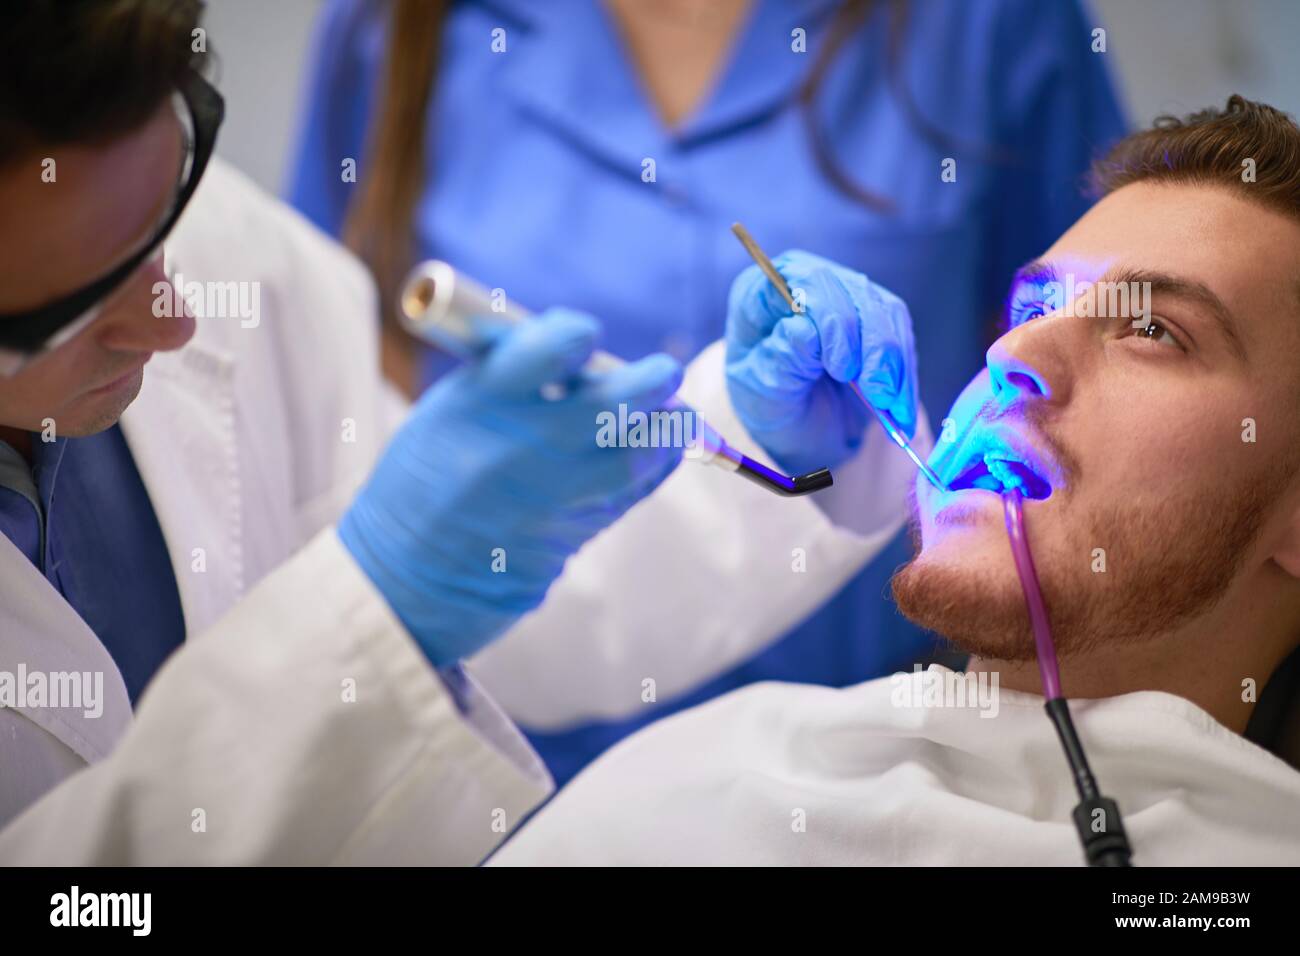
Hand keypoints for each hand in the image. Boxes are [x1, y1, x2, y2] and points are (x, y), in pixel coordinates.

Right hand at [340, 309, 682, 664]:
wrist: (409, 574)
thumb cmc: (428, 475)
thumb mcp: (450, 408)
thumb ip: (512, 374)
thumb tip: (582, 350)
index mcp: (481, 404)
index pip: (550, 350)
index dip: (578, 334)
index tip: (586, 337)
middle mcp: (522, 449)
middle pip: (612, 404)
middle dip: (651, 381)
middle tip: (664, 371)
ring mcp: (552, 497)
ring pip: (634, 456)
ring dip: (666, 429)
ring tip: (673, 413)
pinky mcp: (573, 535)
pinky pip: (630, 493)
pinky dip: (654, 465)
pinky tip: (660, 448)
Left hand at [725, 250, 918, 474]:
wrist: (793, 425)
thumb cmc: (768, 406)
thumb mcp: (762, 394)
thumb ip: (780, 362)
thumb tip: (805, 331)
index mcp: (763, 293)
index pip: (808, 283)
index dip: (833, 322)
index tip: (843, 371)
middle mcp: (806, 282)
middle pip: (856, 292)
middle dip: (874, 346)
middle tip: (879, 395)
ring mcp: (844, 294)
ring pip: (887, 311)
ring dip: (895, 363)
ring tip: (892, 408)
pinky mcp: (875, 315)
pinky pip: (902, 335)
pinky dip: (905, 374)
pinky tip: (901, 409)